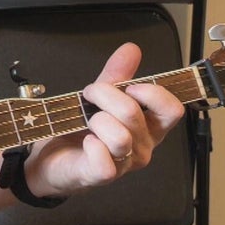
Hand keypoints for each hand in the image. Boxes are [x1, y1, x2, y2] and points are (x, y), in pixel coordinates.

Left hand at [24, 43, 183, 197]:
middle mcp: (142, 146)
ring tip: (85, 120)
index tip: (128, 86)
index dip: (151, 92)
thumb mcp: (100, 97)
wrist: (52, 158)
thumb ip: (117, 74)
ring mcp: (124, 163)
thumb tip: (131, 49)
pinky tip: (85, 140)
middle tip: (89, 95)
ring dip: (96, 120)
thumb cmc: (80, 128)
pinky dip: (92, 145)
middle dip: (105, 95)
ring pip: (120, 137)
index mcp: (149, 126)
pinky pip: (104, 160)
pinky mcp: (102, 175)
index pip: (172, 109)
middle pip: (134, 114)